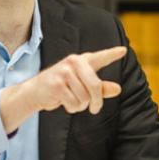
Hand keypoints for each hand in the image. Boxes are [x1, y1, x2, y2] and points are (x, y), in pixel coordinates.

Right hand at [0, 46, 125, 133]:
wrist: (35, 92)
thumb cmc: (62, 87)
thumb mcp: (82, 86)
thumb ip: (101, 87)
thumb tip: (118, 89)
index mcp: (82, 60)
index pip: (100, 57)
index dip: (112, 54)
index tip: (123, 51)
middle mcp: (74, 62)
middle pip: (95, 86)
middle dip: (96, 101)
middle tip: (94, 109)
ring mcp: (64, 72)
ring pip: (84, 98)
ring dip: (80, 106)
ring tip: (71, 101)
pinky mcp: (57, 84)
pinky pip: (74, 103)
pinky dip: (72, 108)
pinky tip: (64, 103)